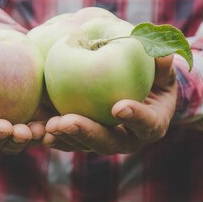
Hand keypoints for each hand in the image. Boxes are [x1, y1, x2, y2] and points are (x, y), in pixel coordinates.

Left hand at [41, 56, 176, 153]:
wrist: (141, 92)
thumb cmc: (154, 77)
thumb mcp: (163, 70)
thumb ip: (163, 64)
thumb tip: (163, 55)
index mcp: (152, 125)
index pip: (146, 124)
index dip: (135, 117)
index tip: (119, 107)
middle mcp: (128, 139)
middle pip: (108, 143)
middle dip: (87, 133)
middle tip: (67, 122)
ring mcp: (105, 141)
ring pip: (84, 146)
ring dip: (66, 137)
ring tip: (49, 126)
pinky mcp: (85, 138)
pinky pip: (69, 141)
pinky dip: (54, 137)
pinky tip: (39, 130)